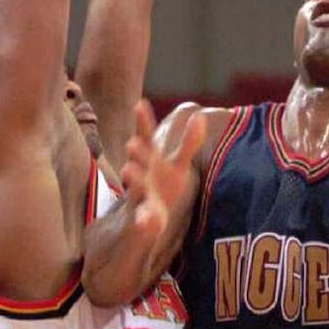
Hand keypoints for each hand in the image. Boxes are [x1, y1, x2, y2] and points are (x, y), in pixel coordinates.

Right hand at [119, 101, 204, 242]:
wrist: (140, 225)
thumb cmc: (161, 188)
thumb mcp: (176, 166)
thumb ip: (188, 143)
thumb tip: (200, 116)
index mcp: (150, 163)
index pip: (146, 139)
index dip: (143, 123)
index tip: (140, 103)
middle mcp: (141, 177)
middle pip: (137, 162)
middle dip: (135, 153)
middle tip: (131, 142)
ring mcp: (138, 200)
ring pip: (135, 190)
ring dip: (133, 182)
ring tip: (127, 171)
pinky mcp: (141, 223)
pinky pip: (142, 223)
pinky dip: (144, 221)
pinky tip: (148, 221)